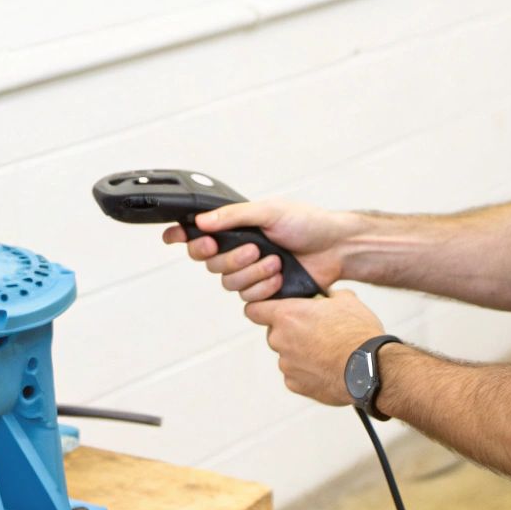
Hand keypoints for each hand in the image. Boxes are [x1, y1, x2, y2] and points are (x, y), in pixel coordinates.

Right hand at [162, 198, 362, 300]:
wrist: (336, 248)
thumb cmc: (307, 223)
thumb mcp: (270, 211)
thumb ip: (234, 215)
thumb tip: (202, 220)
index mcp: (235, 226)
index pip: (198, 232)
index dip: (181, 236)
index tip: (174, 237)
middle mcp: (237, 249)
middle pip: (209, 263)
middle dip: (230, 258)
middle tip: (252, 249)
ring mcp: (249, 272)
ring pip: (228, 283)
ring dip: (252, 273)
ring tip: (276, 262)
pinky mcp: (263, 292)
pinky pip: (247, 298)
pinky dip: (264, 287)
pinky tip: (280, 277)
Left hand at [244, 289, 386, 404]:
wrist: (371, 368)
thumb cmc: (357, 332)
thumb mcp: (347, 300)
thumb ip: (328, 296)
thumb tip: (328, 296)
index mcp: (287, 315)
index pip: (253, 310)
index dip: (261, 309)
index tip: (270, 311)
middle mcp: (280, 340)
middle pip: (274, 333)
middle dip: (290, 332)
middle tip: (315, 332)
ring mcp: (286, 365)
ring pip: (286, 355)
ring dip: (300, 353)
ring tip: (328, 353)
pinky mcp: (295, 385)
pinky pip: (295, 375)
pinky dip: (308, 372)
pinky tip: (328, 368)